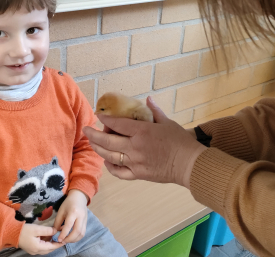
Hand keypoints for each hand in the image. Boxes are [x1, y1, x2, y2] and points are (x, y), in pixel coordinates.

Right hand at [18, 224, 63, 254]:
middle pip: (49, 249)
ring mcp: (33, 250)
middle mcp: (36, 251)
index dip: (58, 244)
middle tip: (61, 238)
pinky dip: (46, 243)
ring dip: (51, 244)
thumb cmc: (24, 231)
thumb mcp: (37, 229)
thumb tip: (56, 231)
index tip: (65, 240)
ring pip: (45, 249)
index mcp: (38, 247)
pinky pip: (41, 247)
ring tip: (55, 237)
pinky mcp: (31, 248)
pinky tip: (48, 237)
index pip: (51, 247)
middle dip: (55, 244)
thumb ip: (47, 230)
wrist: (12, 233)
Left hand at [53, 189, 87, 243]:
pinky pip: (83, 233)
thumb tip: (54, 233)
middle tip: (62, 241)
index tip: (58, 239)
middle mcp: (81, 216)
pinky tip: (71, 238)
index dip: (63, 234)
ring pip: (81, 234)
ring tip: (66, 240)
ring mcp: (85, 220)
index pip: (69, 226)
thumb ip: (57, 222)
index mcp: (73, 212)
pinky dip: (77, 237)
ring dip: (74, 240)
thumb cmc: (68, 203)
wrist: (79, 197)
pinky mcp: (86, 223)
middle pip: (77, 231)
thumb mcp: (61, 211)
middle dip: (69, 239)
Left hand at [83, 96, 206, 188]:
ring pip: (110, 156)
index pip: (118, 124)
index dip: (105, 119)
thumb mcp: (167, 122)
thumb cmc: (180, 141)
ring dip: (98, 149)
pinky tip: (107, 161)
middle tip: (86, 130)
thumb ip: (154, 111)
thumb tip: (147, 99)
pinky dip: (111, 167)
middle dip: (94, 135)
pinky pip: (119, 172)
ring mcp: (135, 162)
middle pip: (108, 141)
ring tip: (92, 144)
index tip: (98, 116)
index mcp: (142, 131)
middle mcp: (135, 147)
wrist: (189, 164)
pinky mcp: (138, 174)